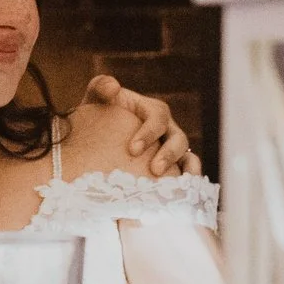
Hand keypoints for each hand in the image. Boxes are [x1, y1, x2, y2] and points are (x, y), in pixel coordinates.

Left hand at [81, 74, 198, 176]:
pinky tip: (182, 196)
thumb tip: (113, 87)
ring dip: (183, 170)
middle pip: (178, 139)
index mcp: (152, 111)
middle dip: (168, 155)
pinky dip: (188, 183)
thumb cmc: (97, 118)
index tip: (133, 150)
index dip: (149, 133)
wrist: (95, 139)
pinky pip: (186, 174)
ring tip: (173, 186)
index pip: (157, 118)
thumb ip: (101, 88)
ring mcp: (171, 149)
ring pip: (187, 157)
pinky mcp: (173, 168)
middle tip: (154, 170)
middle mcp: (167, 130)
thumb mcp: (96, 100)